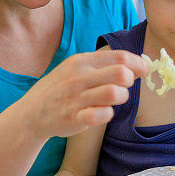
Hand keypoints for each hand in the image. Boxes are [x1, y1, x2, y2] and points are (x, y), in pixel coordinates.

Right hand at [21, 50, 147, 139]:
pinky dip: (107, 114)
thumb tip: (137, 64)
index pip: (120, 57)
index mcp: (81, 61)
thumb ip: (103, 65)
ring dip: (121, 97)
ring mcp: (76, 98)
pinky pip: (102, 115)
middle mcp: (78, 77)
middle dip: (130, 80)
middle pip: (121, 73)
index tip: (144, 71)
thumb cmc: (61, 89)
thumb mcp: (76, 69)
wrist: (31, 113)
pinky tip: (102, 112)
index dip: (138, 64)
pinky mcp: (75, 118)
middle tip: (125, 86)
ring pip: (115, 93)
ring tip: (113, 100)